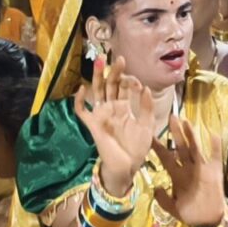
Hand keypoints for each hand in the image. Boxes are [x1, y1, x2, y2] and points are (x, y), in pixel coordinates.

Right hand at [73, 56, 154, 195]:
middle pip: (111, 85)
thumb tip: (146, 87)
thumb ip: (147, 107)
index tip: (137, 83)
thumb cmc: (137, 148)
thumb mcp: (147, 126)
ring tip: (100, 61)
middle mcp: (112, 108)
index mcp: (125, 108)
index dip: (130, 81)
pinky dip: (80, 101)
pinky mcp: (93, 125)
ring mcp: (101, 115)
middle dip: (114, 71)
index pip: (125, 88)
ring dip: (98, 77)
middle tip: (119, 58)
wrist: (127, 168)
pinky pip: (82, 112)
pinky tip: (82, 89)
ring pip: (97, 92)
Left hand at [151, 117, 225, 226]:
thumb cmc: (191, 214)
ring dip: (191, 136)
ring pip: (195, 149)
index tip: (149, 134)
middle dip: (176, 134)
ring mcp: (202, 169)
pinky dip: (215, 146)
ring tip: (186, 122)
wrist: (209, 220)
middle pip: (181, 148)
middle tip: (171, 117)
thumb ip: (164, 200)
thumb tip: (156, 188)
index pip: (166, 158)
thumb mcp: (173, 209)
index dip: (158, 147)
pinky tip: (213, 134)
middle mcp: (188, 169)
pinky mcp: (215, 171)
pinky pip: (215, 156)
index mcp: (177, 176)